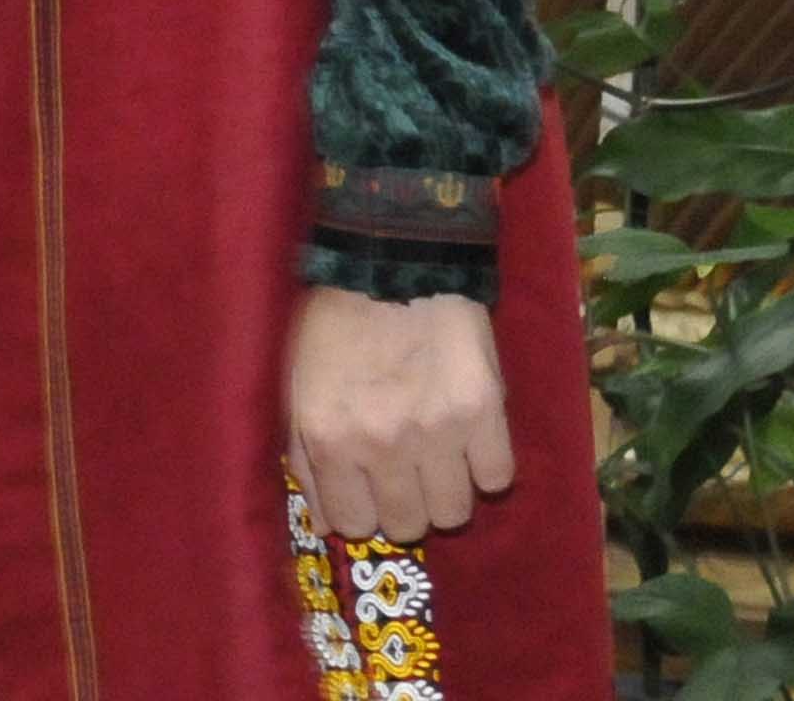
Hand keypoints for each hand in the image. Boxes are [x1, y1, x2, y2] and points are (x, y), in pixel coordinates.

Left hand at [288, 287, 511, 541]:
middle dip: (403, 507)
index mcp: (329, 439)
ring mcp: (437, 433)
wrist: (390, 267)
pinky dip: (486, 466)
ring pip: (454, 512)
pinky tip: (470, 441)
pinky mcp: (484, 414)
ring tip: (438, 459)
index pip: (352, 524)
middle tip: (404, 476)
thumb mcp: (296, 387)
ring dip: (445, 492)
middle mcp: (382, 446)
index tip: (367, 493)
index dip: (360, 512)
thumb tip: (324, 517)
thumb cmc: (333, 325)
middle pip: (408, 526)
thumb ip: (305, 455)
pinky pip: (497, 478)